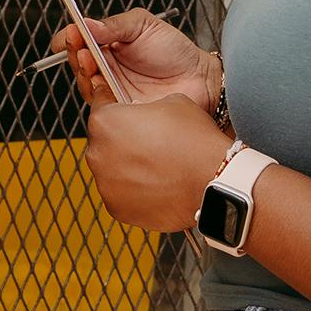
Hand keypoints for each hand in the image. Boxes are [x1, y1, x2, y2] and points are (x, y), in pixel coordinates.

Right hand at [56, 9, 218, 108]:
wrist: (200, 78)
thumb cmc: (176, 51)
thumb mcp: (144, 26)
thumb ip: (115, 25)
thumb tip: (88, 23)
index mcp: (110, 46)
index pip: (81, 41)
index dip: (71, 37)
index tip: (71, 32)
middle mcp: (108, 69)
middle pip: (79, 64)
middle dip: (74, 52)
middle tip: (79, 45)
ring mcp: (113, 90)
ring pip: (86, 85)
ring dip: (83, 72)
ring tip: (90, 59)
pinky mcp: (121, 111)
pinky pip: (102, 106)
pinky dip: (98, 94)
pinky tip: (103, 83)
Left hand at [83, 95, 232, 233]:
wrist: (212, 182)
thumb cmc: (194, 142)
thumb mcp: (173, 102)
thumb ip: (148, 106)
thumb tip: (146, 114)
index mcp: (105, 122)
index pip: (100, 106)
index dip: (114, 105)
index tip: (121, 108)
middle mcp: (97, 153)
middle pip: (104, 141)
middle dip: (122, 139)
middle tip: (149, 142)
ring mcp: (105, 184)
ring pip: (111, 170)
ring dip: (127, 166)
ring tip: (156, 167)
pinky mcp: (116, 208)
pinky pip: (121, 194)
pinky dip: (134, 190)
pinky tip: (157, 185)